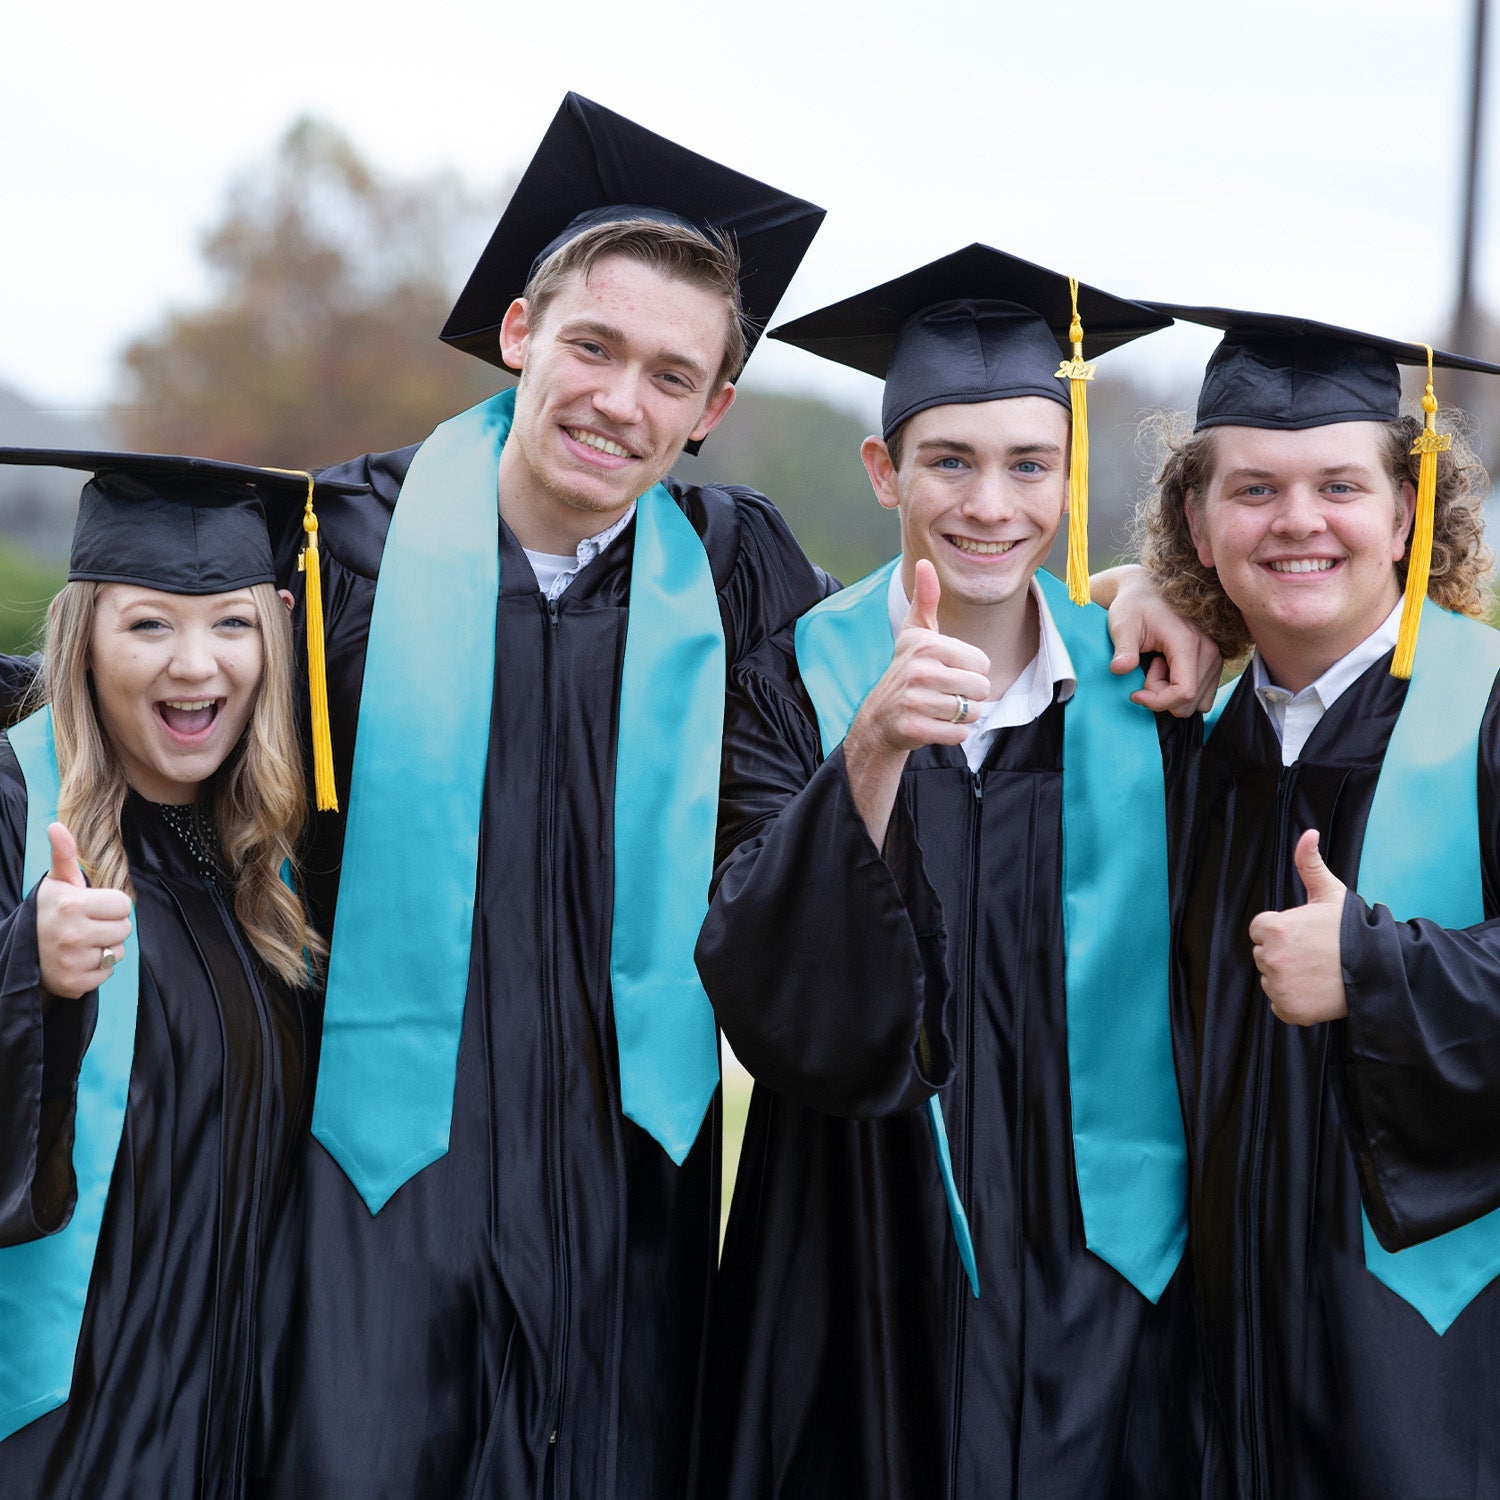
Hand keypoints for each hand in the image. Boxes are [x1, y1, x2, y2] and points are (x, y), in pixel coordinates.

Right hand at [36, 823, 131, 999]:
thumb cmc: (50, 911)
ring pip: (117, 952)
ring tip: (81, 943)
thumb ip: (65, 854)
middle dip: (110, 926)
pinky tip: (77, 961)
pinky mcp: (74, 984)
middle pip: (125, 928)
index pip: (124, 904)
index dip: (110, 905)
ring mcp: (72, 961)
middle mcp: (72, 934)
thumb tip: (56, 826)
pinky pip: (107, 974)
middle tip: (86, 926)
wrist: (23, 952)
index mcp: (72, 905)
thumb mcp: (57, 882)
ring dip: (105, 948)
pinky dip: (96, 969)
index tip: (90, 907)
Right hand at [852, 560, 991, 755]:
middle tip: (945, 693)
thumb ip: (926, 599)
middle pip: (981, 688)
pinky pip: (959, 734)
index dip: (971, 671)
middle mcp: (920, 671)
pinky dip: (952, 733)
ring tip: (939, 708)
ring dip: (961, 715)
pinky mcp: (914, 727)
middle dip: (969, 696)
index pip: (982, 663)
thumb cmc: (907, 669)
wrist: (881, 716)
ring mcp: (915, 700)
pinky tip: (934, 724)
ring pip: (972, 712)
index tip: (947, 671)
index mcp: (928, 645)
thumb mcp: (915, 633)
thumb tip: (925, 563)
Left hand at [1097, 564, 1221, 716]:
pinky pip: (1202, 695)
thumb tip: (1119, 669)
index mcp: (1188, 643)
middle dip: (1162, 695)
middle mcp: (1209, 650)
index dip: (1157, 701)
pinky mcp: (1214, 662)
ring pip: (1196, 702)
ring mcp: (1215, 657)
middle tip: (1149, 667)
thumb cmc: (1134, 607)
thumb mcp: (1122, 625)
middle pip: (1189, 701)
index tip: (1135, 693)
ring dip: (1171, 692)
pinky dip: (1181, 690)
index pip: (1184, 692)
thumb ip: (1123, 649)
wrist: (1147, 592)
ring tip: (1157, 665)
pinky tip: (1168, 669)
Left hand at [1248, 829, 1348, 1024]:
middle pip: (1263, 954)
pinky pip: (1279, 1003)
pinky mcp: (1288, 1009)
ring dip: (1288, 976)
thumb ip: (1309, 863)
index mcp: (1273, 928)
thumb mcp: (1330, 893)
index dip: (1283, 930)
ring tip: (1317, 971)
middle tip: (1315, 953)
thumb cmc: (1352, 929)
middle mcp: (1271, 957)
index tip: (1306, 934)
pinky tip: (1316, 990)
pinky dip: (1294, 1000)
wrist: (1379, 970)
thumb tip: (1308, 833)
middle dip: (1284, 952)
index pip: (1261, 930)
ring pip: (1271, 978)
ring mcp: (1279, 985)